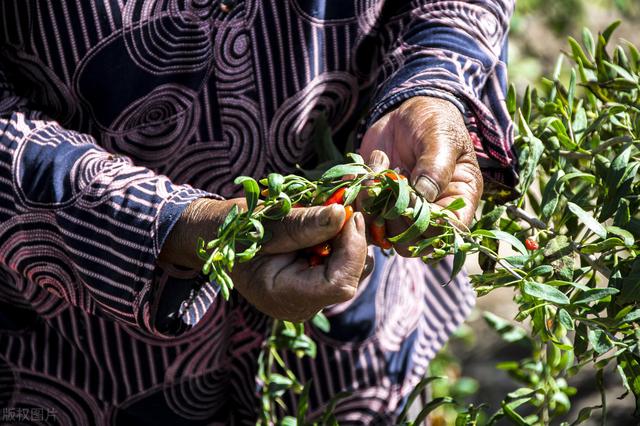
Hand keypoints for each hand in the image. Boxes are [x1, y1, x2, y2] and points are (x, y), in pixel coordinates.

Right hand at [160, 199, 368, 320]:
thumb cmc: (231, 229)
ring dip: (350, 237)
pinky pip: (342, 263)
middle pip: (350, 277)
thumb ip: (301, 223)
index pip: (338, 284)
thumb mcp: (263, 221)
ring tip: (333, 210)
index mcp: (283, 297)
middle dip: (353, 240)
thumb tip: (340, 214)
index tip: (347, 214)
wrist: (214, 237)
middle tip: (345, 204)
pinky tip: (329, 219)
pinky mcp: (314, 282)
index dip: (351, 250)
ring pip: (352, 270)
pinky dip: (342, 239)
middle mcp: (301, 304)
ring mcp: (309, 296)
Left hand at [359, 96, 482, 253]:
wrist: (405, 114)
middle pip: (410, 243)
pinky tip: (361, 171)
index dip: (427, 222)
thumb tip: (425, 194)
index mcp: (457, 202)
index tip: (413, 193)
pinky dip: (355, 198)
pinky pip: (360, 219)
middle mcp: (429, 216)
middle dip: (391, 215)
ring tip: (375, 168)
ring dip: (370, 204)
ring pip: (380, 235)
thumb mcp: (440, 137)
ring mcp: (400, 215)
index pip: (447, 233)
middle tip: (387, 179)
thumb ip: (436, 165)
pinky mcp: (376, 208)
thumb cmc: (433, 122)